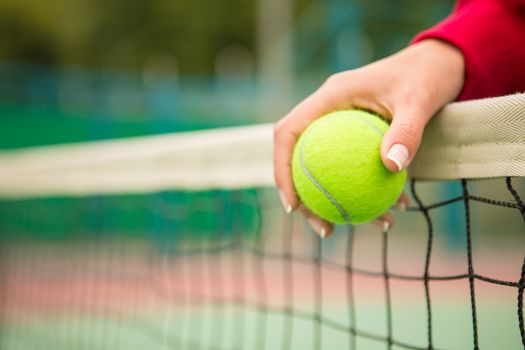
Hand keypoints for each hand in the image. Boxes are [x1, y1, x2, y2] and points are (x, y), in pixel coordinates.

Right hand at [273, 39, 464, 237]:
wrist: (438, 65)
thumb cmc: (427, 76)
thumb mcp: (421, 101)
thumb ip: (406, 131)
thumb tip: (390, 167)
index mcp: (330, 96)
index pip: (288, 131)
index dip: (281, 168)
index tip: (293, 204)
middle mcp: (328, 111)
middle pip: (298, 157)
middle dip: (304, 197)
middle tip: (324, 229)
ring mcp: (339, 125)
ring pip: (321, 168)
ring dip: (332, 201)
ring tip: (356, 228)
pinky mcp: (354, 137)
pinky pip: (348, 168)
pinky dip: (362, 192)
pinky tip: (387, 213)